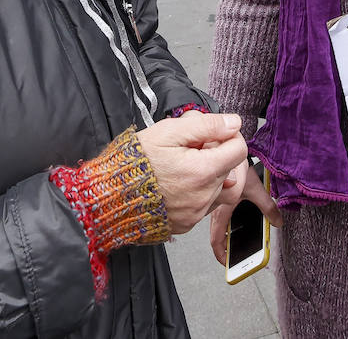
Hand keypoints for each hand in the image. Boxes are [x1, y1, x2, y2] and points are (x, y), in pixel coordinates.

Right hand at [134, 113, 248, 234]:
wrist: (107, 196)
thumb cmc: (133, 163)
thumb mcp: (168, 132)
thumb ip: (206, 125)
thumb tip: (233, 123)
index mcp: (203, 171)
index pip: (239, 150)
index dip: (229, 136)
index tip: (213, 134)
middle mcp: (204, 197)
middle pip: (229, 168)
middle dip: (215, 154)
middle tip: (188, 148)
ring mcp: (195, 213)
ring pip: (219, 188)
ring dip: (209, 174)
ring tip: (183, 166)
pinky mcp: (186, 224)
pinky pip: (204, 205)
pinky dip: (198, 192)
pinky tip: (178, 183)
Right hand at [210, 163, 283, 264]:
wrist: (226, 151)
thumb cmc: (236, 167)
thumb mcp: (256, 190)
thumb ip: (268, 207)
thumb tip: (278, 221)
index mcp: (221, 212)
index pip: (216, 241)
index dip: (221, 256)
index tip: (228, 265)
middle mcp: (214, 211)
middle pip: (215, 236)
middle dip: (224, 249)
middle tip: (234, 257)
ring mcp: (214, 205)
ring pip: (215, 226)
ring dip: (224, 236)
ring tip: (236, 242)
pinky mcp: (217, 198)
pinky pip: (217, 216)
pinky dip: (224, 224)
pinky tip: (236, 221)